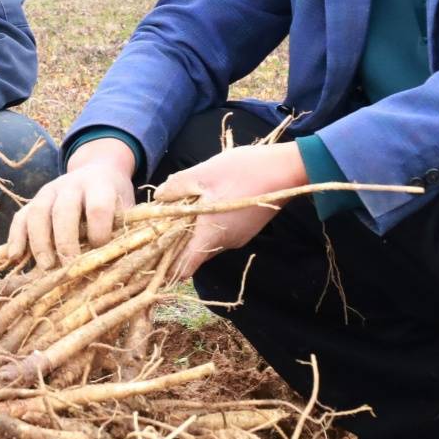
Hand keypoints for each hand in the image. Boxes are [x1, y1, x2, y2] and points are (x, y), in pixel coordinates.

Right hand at [0, 137, 136, 269]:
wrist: (98, 171)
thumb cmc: (114, 200)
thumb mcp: (126, 210)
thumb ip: (120, 233)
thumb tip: (112, 267)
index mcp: (100, 185)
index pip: (97, 207)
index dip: (98, 232)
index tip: (100, 252)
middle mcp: (72, 185)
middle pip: (64, 211)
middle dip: (65, 242)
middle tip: (68, 267)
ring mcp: (49, 191)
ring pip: (38, 213)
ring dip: (40, 242)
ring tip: (46, 266)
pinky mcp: (33, 200)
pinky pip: (20, 217)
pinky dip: (16, 236)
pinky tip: (15, 256)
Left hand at [152, 142, 306, 280]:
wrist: (288, 169)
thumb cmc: (244, 171)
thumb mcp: (203, 173)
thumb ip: (176, 187)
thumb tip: (158, 198)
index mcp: (211, 235)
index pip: (183, 269)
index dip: (164, 266)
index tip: (150, 254)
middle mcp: (225, 243)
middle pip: (192, 253)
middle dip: (174, 241)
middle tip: (161, 219)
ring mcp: (238, 237)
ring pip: (206, 241)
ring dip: (192, 229)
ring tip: (183, 204)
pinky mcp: (246, 229)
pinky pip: (219, 232)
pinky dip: (208, 223)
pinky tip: (206, 201)